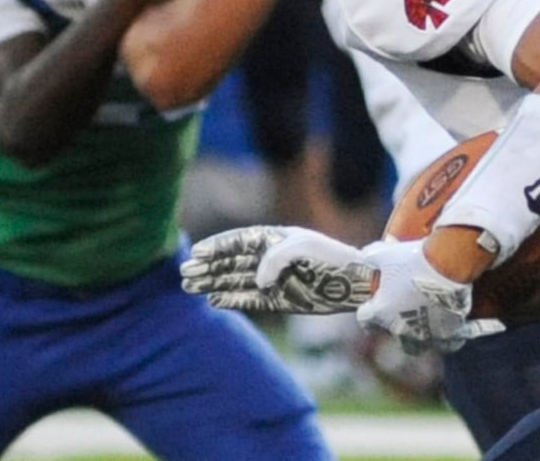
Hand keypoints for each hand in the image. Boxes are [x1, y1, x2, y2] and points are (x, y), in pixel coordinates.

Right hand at [180, 225, 375, 314]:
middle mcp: (270, 259)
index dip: (216, 246)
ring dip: (213, 283)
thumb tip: (258, 280)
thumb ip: (275, 258)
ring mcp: (274, 281)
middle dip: (207, 267)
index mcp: (275, 239)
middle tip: (184, 275)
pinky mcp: (279, 300)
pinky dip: (231, 299)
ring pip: (236, 281)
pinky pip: (249, 300)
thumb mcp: (303, 247)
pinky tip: (214, 300)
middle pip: (231, 262)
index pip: (238, 241)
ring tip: (190, 288)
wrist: (354, 282)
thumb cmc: (330, 257)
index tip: (195, 253)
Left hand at [357, 239, 503, 354]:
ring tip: (423, 319)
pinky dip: (444, 338)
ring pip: (416, 344)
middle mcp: (400, 329)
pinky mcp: (446, 335)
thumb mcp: (384, 253)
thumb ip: (371, 258)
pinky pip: (444, 344)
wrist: (447, 265)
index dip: (368, 310)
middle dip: (393, 321)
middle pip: (390, 332)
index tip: (374, 302)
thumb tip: (366, 258)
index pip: (364, 319)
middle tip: (401, 305)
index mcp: (380, 312)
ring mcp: (424, 335)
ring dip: (416, 333)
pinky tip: (446, 328)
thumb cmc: (413, 260)